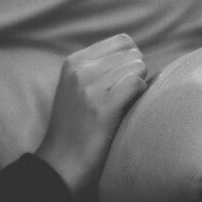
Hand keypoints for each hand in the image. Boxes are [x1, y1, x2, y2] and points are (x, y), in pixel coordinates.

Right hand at [35, 34, 148, 194]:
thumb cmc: (77, 126)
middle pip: (133, 53)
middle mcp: (80, 69)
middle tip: (122, 97)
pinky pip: (137, 85)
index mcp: (73, 61)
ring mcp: (89, 86)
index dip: (131, 60)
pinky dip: (139, 97)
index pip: (122, 41)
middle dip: (136, 74)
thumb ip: (100, 68)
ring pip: (137, 67)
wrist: (62, 160)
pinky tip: (126, 111)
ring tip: (123, 105)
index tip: (121, 81)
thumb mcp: (77, 87)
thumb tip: (137, 55)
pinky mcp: (102, 106)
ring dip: (138, 86)